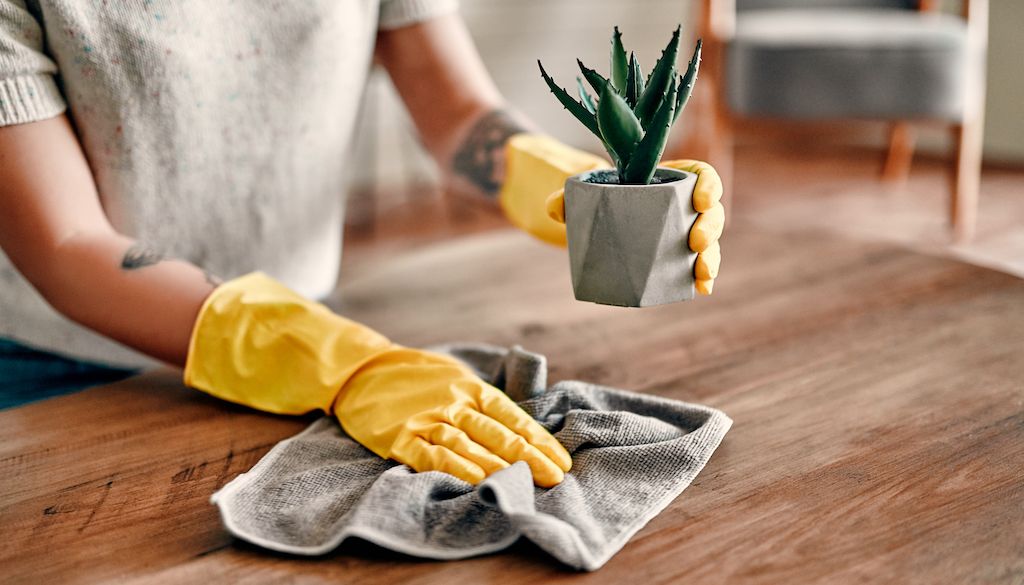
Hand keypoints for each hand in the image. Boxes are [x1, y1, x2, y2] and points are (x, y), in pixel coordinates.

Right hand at [334, 348, 571, 486]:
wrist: (362, 371)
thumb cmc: (418, 378)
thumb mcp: (457, 377)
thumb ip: (484, 401)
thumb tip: (522, 430)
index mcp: (471, 388)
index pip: (514, 417)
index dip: (539, 441)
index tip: (561, 462)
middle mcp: (453, 403)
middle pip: (498, 434)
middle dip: (530, 458)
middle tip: (554, 478)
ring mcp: (426, 420)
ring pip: (469, 446)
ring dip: (499, 467)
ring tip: (524, 484)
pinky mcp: (400, 438)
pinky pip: (431, 456)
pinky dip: (456, 469)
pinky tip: (477, 482)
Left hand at [545, 158, 723, 294]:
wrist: (596, 223)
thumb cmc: (598, 200)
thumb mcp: (583, 194)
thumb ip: (567, 197)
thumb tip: (554, 208)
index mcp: (668, 179)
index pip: (700, 174)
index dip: (708, 185)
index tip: (700, 199)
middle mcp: (682, 205)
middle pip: (711, 212)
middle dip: (710, 227)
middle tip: (695, 243)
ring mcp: (682, 232)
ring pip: (709, 242)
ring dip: (711, 257)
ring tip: (702, 273)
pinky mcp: (677, 257)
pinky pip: (697, 265)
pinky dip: (702, 277)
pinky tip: (702, 289)